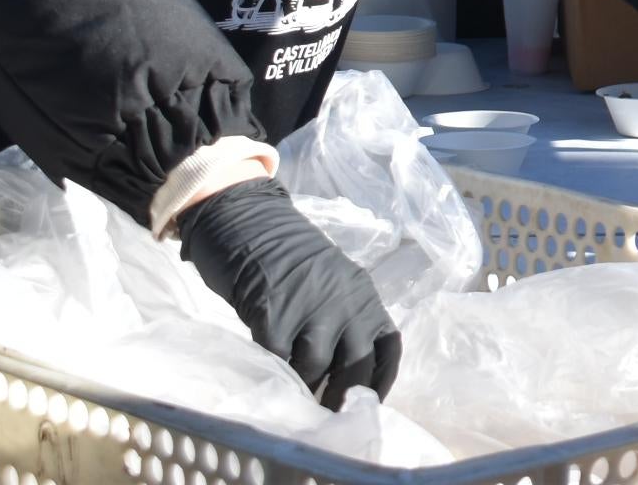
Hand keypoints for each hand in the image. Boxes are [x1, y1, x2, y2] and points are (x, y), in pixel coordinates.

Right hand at [176, 176, 399, 405]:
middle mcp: (345, 302)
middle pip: (356, 366)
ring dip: (304, 387)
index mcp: (364, 294)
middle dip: (341, 397)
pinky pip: (279, 359)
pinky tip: (269, 376)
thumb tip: (340, 373)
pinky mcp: (273, 314)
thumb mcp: (330, 284)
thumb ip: (342, 319)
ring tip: (292, 394)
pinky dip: (275, 373)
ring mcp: (310, 308)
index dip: (381, 381)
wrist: (249, 222)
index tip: (367, 404)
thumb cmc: (287, 258)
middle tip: (326, 415)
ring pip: (316, 368)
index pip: (388, 347)